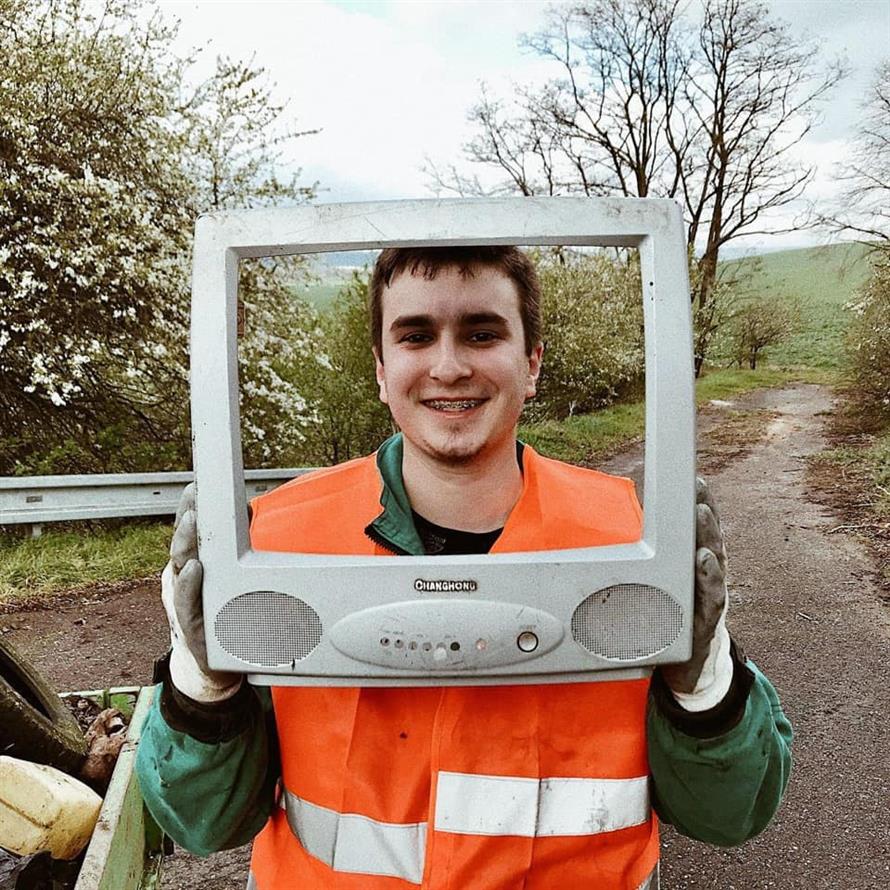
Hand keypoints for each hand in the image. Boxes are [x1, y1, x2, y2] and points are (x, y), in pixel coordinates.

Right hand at [161, 482, 240, 701]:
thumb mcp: (229, 578)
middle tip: (194, 497)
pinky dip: (190, 584)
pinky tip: (195, 569)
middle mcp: (185, 582)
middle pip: (182, 544)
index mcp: (194, 567)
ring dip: (186, 542)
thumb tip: (251, 512)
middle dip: (187, 519)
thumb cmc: (223, 616)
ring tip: (193, 521)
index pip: (190, 534)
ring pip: (181, 567)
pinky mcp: (193, 628)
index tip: (195, 485)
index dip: (189, 508)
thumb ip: (237, 547)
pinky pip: (189, 604)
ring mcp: (185, 604)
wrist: (216, 667)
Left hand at [659, 477, 732, 708]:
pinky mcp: (707, 621)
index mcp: (695, 567)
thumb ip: (647, 564)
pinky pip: (711, 597)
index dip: (700, 504)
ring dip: (708, 536)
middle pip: (709, 539)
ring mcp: (710, 599)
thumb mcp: (659, 587)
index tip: (696, 480)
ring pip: (713, 562)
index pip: (698, 531)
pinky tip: (704, 560)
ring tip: (701, 513)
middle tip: (699, 488)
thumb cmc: (671, 620)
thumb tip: (614, 539)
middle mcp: (706, 578)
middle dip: (705, 511)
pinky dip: (709, 578)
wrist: (686, 668)